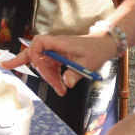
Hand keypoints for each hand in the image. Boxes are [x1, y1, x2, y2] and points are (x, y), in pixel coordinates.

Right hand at [0, 33, 114, 94]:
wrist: (104, 45)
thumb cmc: (96, 50)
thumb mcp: (88, 63)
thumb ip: (75, 73)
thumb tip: (65, 83)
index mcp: (59, 43)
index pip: (38, 44)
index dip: (33, 54)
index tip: (37, 66)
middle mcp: (54, 46)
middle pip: (35, 56)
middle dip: (34, 69)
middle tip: (31, 78)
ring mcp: (55, 52)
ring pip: (42, 65)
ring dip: (48, 78)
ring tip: (61, 91)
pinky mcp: (58, 57)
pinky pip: (49, 67)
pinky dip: (52, 77)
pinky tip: (60, 86)